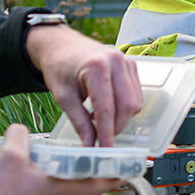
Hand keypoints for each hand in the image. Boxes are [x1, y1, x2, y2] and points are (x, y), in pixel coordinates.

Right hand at [0, 124, 124, 194]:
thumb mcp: (11, 154)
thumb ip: (20, 135)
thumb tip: (21, 129)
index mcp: (63, 187)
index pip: (102, 181)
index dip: (119, 171)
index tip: (132, 164)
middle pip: (95, 187)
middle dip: (107, 174)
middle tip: (115, 160)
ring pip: (79, 190)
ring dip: (88, 177)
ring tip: (91, 162)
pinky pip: (62, 191)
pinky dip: (68, 180)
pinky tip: (57, 168)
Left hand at [26, 25, 141, 145]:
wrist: (60, 44)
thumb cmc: (59, 67)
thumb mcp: (64, 97)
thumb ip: (79, 122)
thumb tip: (89, 146)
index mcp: (96, 68)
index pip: (106, 108)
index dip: (106, 133)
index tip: (105, 150)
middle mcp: (116, 62)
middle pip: (127, 106)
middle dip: (116, 127)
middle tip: (101, 138)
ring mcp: (126, 62)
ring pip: (135, 102)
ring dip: (121, 118)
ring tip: (100, 120)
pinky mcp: (131, 65)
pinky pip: (136, 94)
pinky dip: (125, 107)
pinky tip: (107, 108)